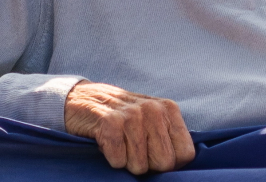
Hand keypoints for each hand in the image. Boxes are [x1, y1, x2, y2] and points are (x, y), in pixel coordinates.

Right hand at [64, 81, 194, 175]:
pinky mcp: (109, 122)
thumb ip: (169, 137)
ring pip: (140, 166)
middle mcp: (153, 109)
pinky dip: (110, 157)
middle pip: (164, 163)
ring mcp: (131, 115)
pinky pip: (118, 160)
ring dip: (126, 161)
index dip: (170, 163)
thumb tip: (184, 163)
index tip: (154, 154)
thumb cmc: (121, 117)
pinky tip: (106, 140)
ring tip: (119, 141)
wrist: (80, 100)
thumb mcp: (151, 120)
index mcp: (168, 109)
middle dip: (147, 164)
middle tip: (132, 147)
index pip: (185, 153)